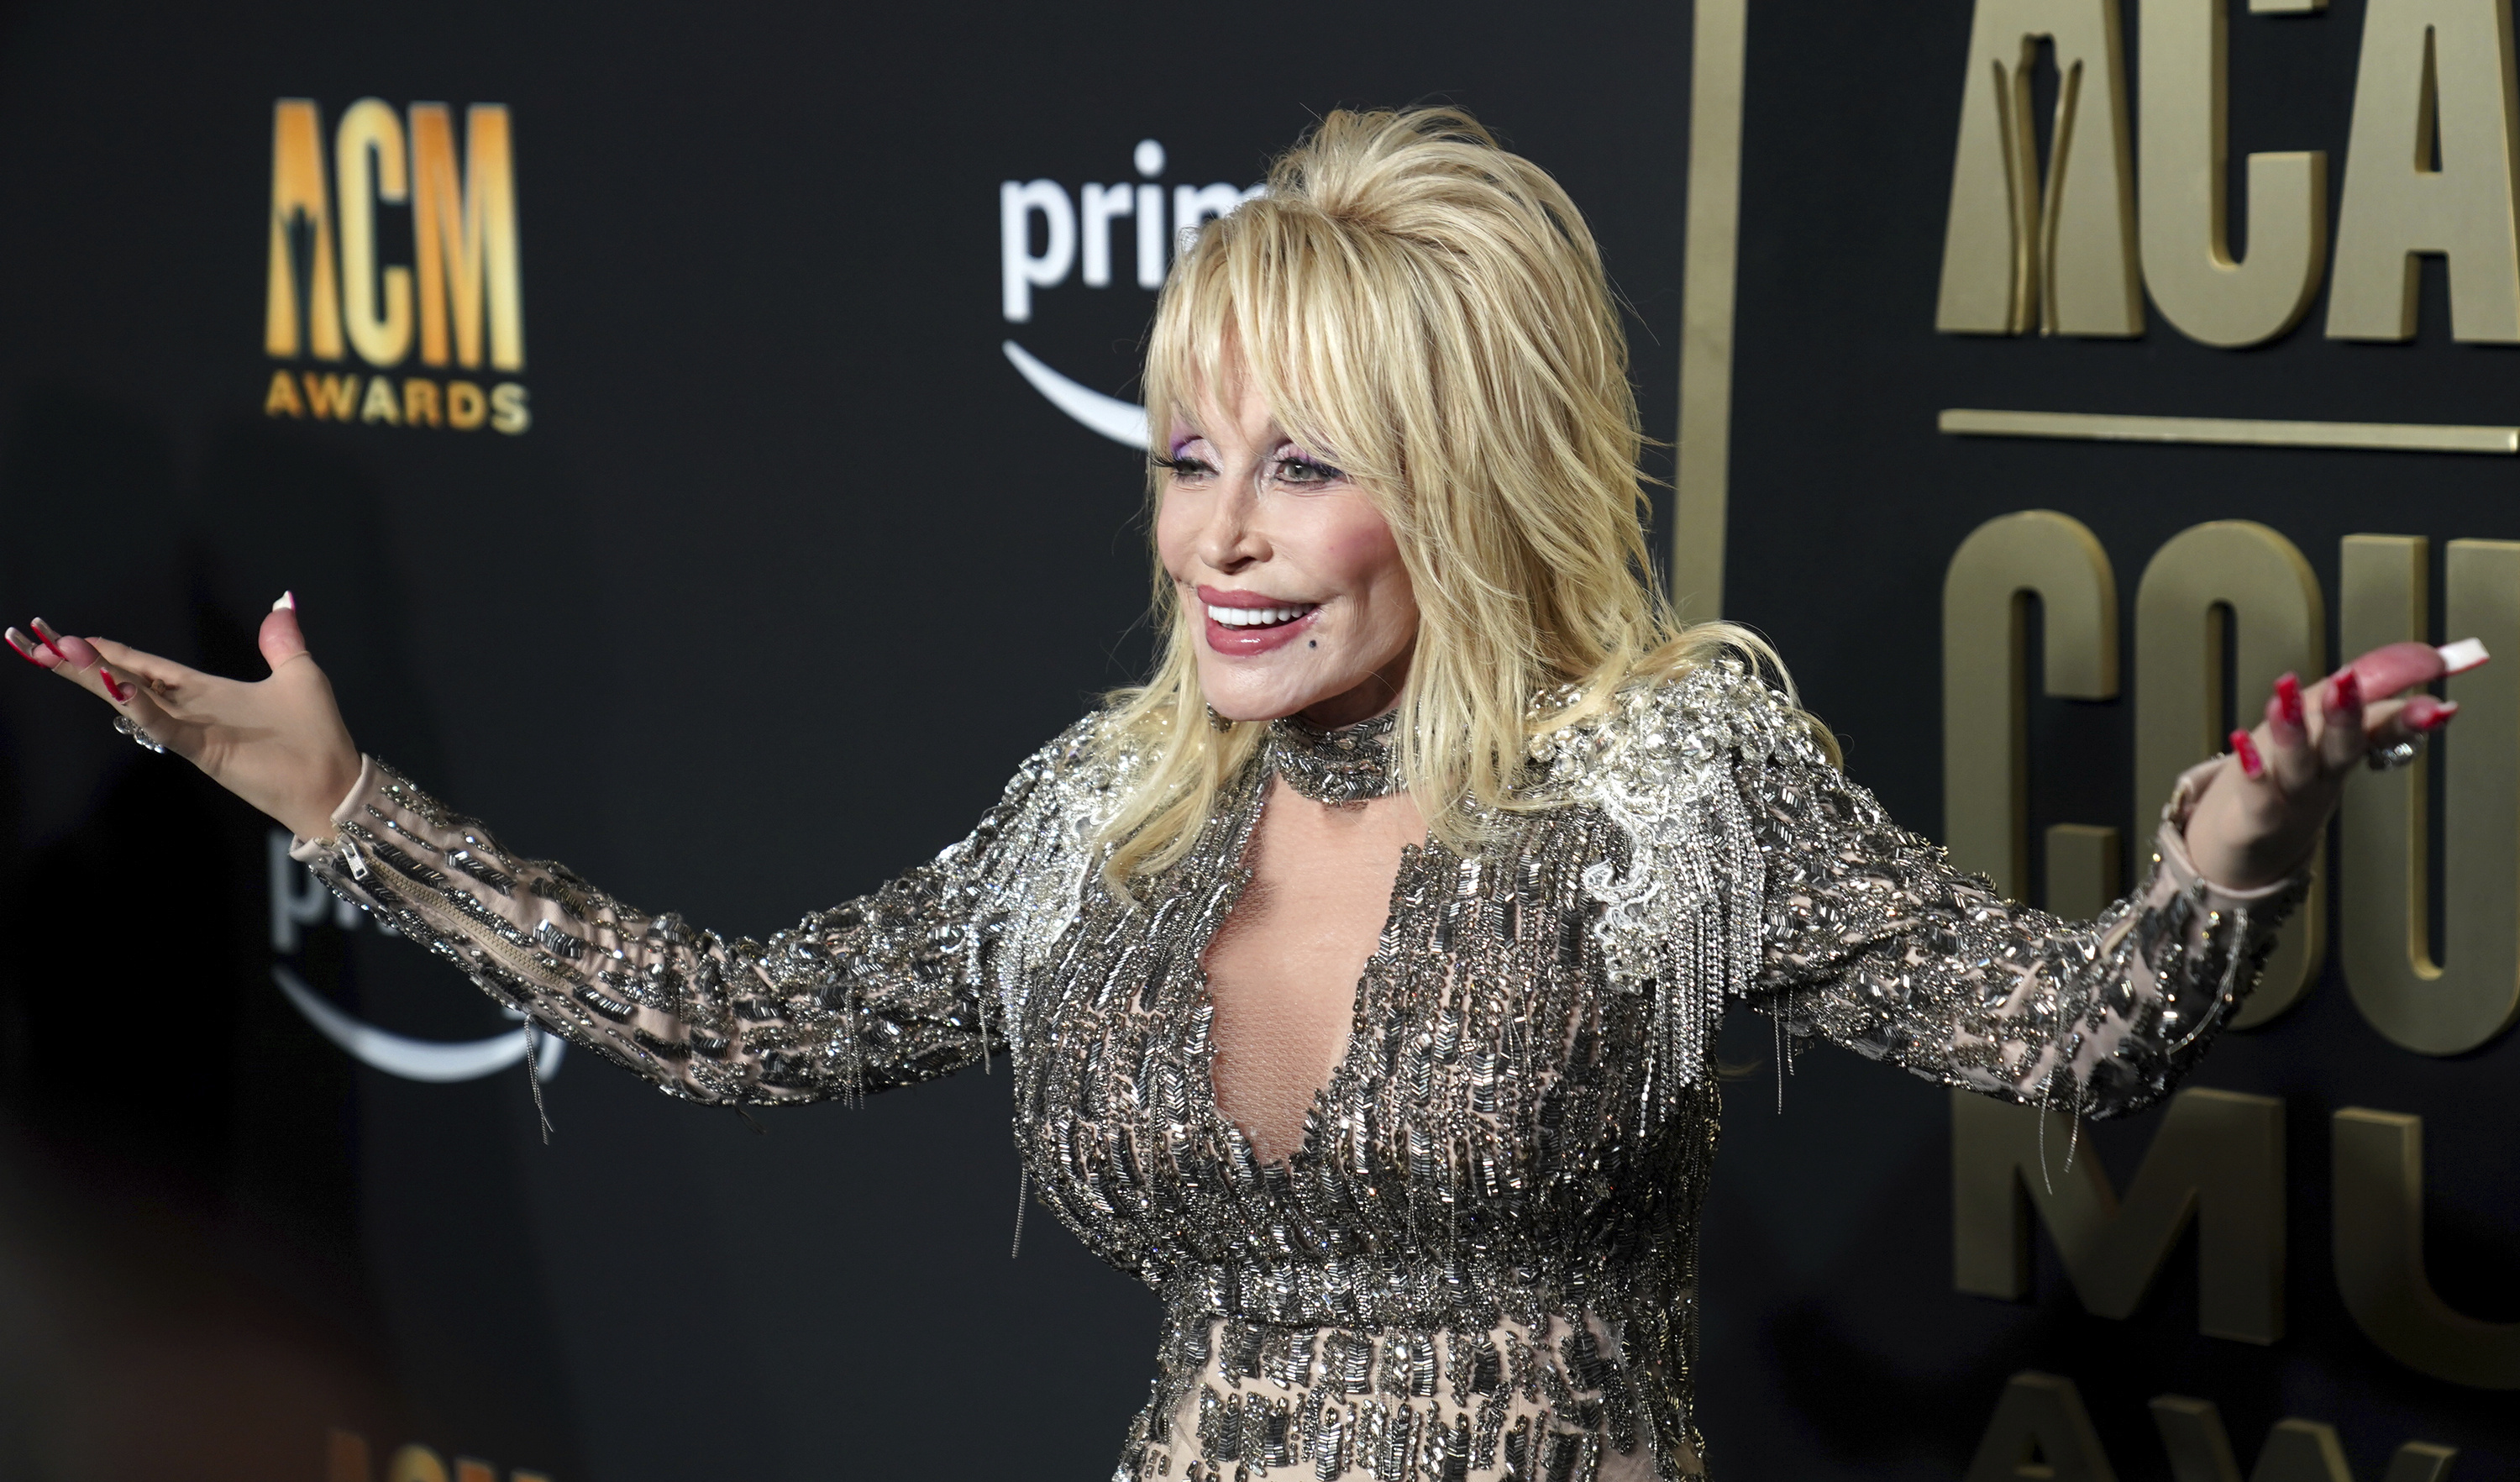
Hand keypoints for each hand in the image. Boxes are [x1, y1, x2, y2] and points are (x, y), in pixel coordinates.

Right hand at [7, 596, 363, 840]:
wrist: (335, 784)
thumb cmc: (318, 735)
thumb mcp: (299, 674)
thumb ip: (281, 641)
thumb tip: (282, 602)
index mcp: (208, 691)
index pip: (146, 665)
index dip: (109, 650)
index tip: (66, 634)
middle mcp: (192, 709)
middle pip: (124, 679)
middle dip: (80, 662)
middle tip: (31, 639)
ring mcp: (194, 730)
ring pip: (133, 699)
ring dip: (96, 676)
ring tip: (56, 652)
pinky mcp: (206, 750)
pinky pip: (164, 726)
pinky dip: (140, 706)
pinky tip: (115, 685)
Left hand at [2182, 639, 2480, 889]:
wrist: (2255, 848)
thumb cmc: (2295, 780)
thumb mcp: (2333, 731)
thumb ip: (2371, 691)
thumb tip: (2424, 656)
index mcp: (2343, 750)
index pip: (2382, 728)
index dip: (2408, 715)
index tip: (2440, 700)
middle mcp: (2322, 775)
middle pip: (2341, 746)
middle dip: (2347, 715)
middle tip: (2347, 681)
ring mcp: (2289, 799)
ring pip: (2295, 765)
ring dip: (2292, 731)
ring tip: (2283, 690)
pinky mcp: (2253, 821)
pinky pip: (2256, 796)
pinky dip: (2252, 771)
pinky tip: (2240, 740)